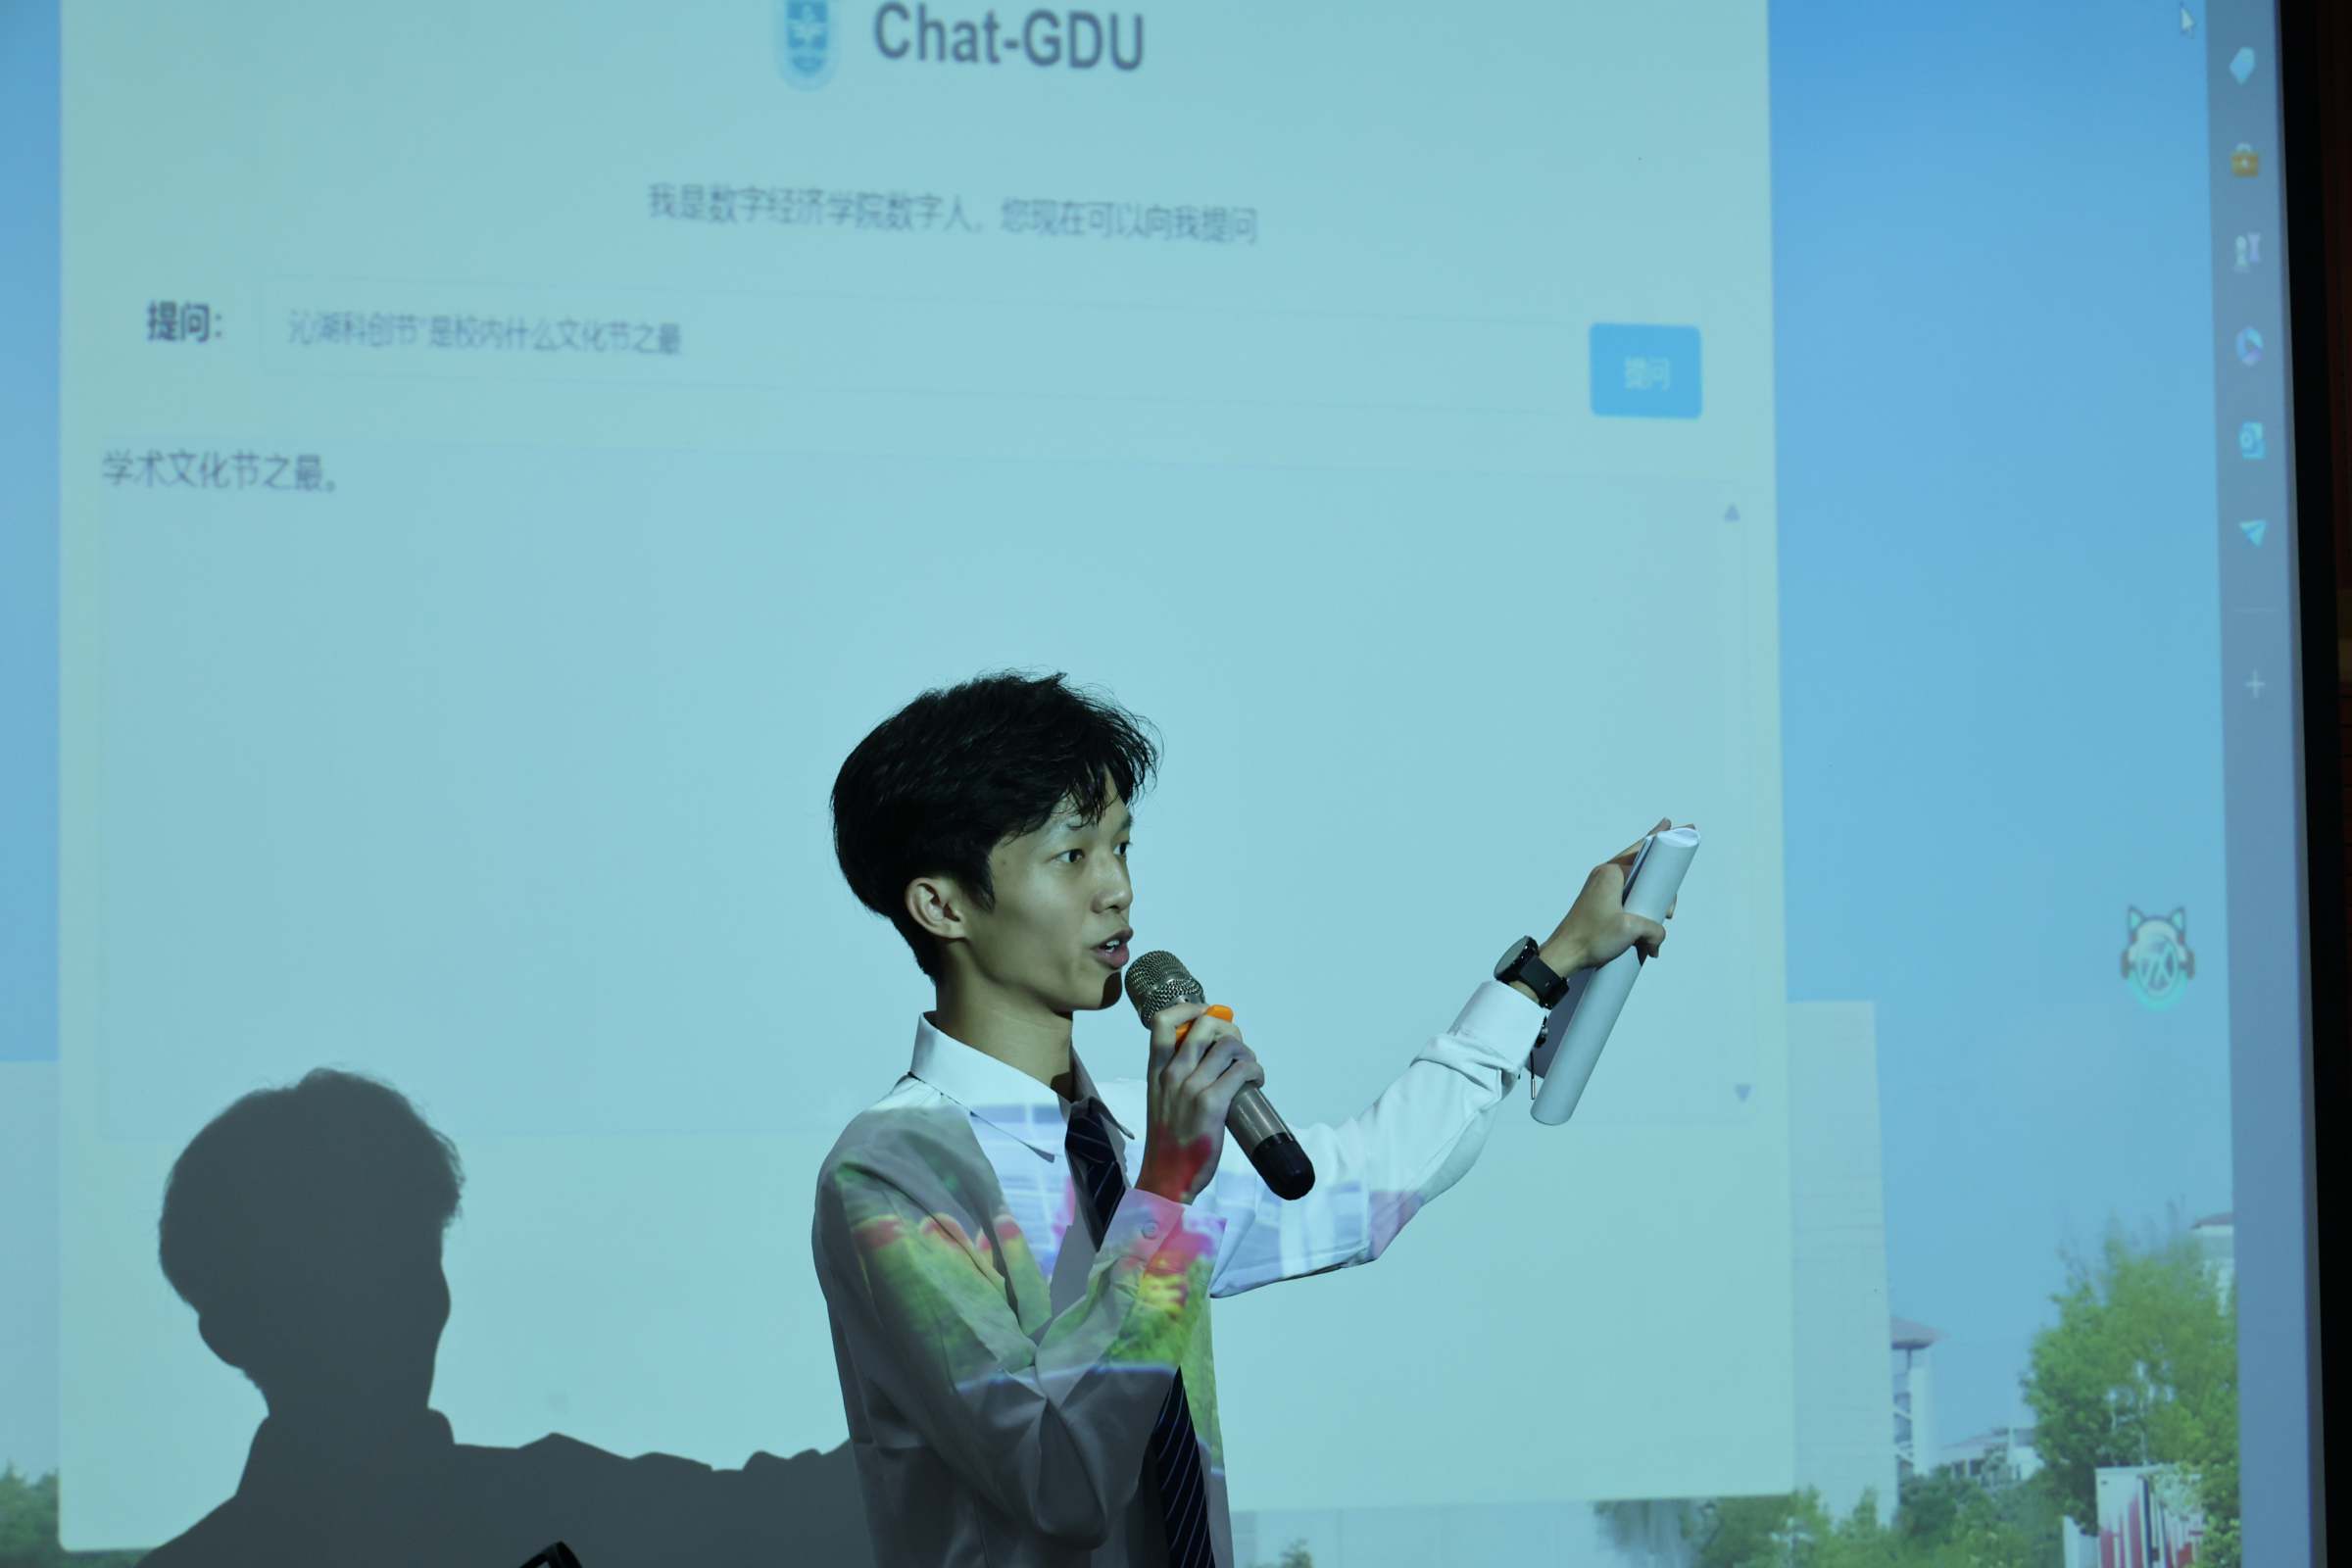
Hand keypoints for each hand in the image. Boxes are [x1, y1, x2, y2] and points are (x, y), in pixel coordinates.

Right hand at [1135, 1003, 1264, 1204]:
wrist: (1167, 1176)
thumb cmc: (1168, 1142)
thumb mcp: (1162, 1100)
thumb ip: (1176, 1077)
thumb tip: (1208, 1058)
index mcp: (1157, 1071)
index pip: (1163, 1022)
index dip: (1189, 1008)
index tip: (1206, 1016)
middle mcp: (1172, 1073)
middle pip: (1204, 1025)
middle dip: (1228, 1028)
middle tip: (1236, 1048)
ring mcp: (1192, 1087)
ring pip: (1228, 1045)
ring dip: (1246, 1052)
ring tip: (1249, 1068)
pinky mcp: (1212, 1103)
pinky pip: (1242, 1071)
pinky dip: (1255, 1070)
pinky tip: (1256, 1082)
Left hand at [1541, 818, 1685, 974]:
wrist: (1564, 953)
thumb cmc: (1590, 937)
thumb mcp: (1630, 930)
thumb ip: (1654, 930)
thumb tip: (1658, 939)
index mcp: (1611, 872)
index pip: (1644, 854)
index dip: (1663, 851)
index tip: (1672, 826)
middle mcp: (1604, 875)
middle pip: (1639, 862)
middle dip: (1658, 870)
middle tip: (1672, 877)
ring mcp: (1600, 888)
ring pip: (1633, 881)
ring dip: (1649, 892)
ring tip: (1663, 908)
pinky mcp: (1599, 902)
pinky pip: (1625, 894)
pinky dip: (1639, 902)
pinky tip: (1647, 913)